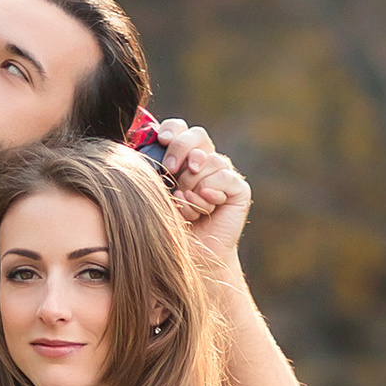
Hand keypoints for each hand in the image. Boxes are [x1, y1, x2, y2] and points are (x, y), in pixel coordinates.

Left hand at [154, 122, 251, 273]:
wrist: (190, 257)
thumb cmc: (168, 226)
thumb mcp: (156, 194)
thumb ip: (154, 170)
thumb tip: (148, 144)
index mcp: (183, 158)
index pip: (179, 128)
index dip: (171, 129)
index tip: (160, 139)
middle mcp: (205, 162)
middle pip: (197, 135)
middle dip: (181, 148)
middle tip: (171, 170)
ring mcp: (223, 174)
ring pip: (209, 160)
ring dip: (192, 185)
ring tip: (188, 207)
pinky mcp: (238, 189)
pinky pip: (224, 177)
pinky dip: (211, 192)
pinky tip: (206, 208)